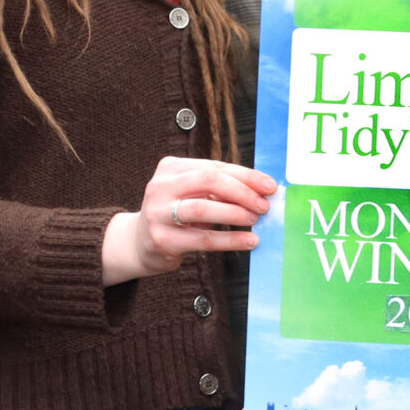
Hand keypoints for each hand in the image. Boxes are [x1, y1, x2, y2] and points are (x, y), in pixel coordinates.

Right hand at [105, 158, 276, 282]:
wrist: (140, 243)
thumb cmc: (176, 214)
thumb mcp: (192, 194)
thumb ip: (219, 189)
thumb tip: (261, 190)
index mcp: (171, 168)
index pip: (214, 166)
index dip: (246, 175)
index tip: (269, 186)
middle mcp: (160, 186)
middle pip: (208, 181)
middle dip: (241, 192)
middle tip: (263, 205)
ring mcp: (158, 212)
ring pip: (202, 208)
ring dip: (235, 213)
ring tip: (255, 220)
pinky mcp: (162, 239)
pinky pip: (202, 239)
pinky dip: (230, 240)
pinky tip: (248, 241)